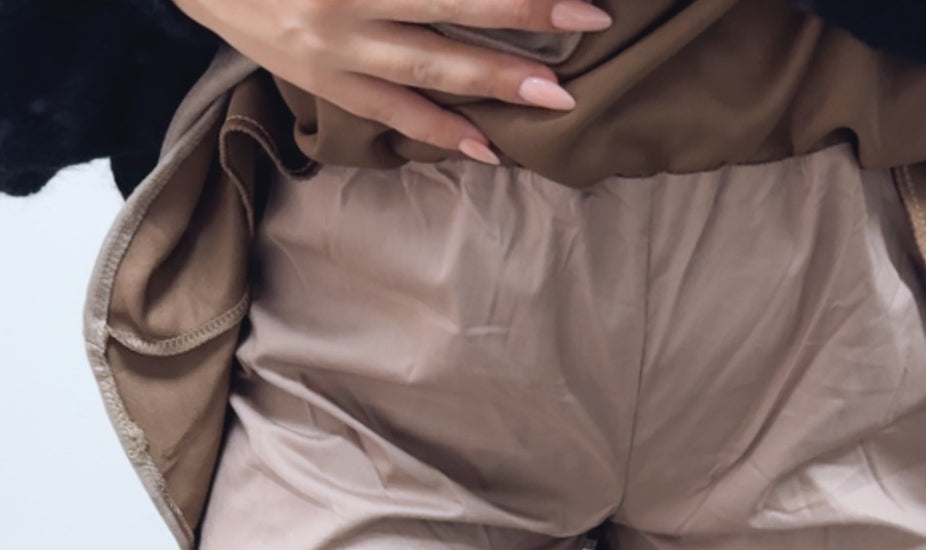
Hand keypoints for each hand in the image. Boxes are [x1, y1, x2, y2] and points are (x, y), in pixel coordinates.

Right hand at [171, 0, 612, 162]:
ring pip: (430, 65)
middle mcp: (347, 1)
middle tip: (590, 21)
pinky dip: (441, 130)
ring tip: (553, 94)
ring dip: (496, 80)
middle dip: (524, 12)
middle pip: (452, 3)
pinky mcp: (323, 83)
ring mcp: (335, 48)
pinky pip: (392, 111)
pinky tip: (487, 148)